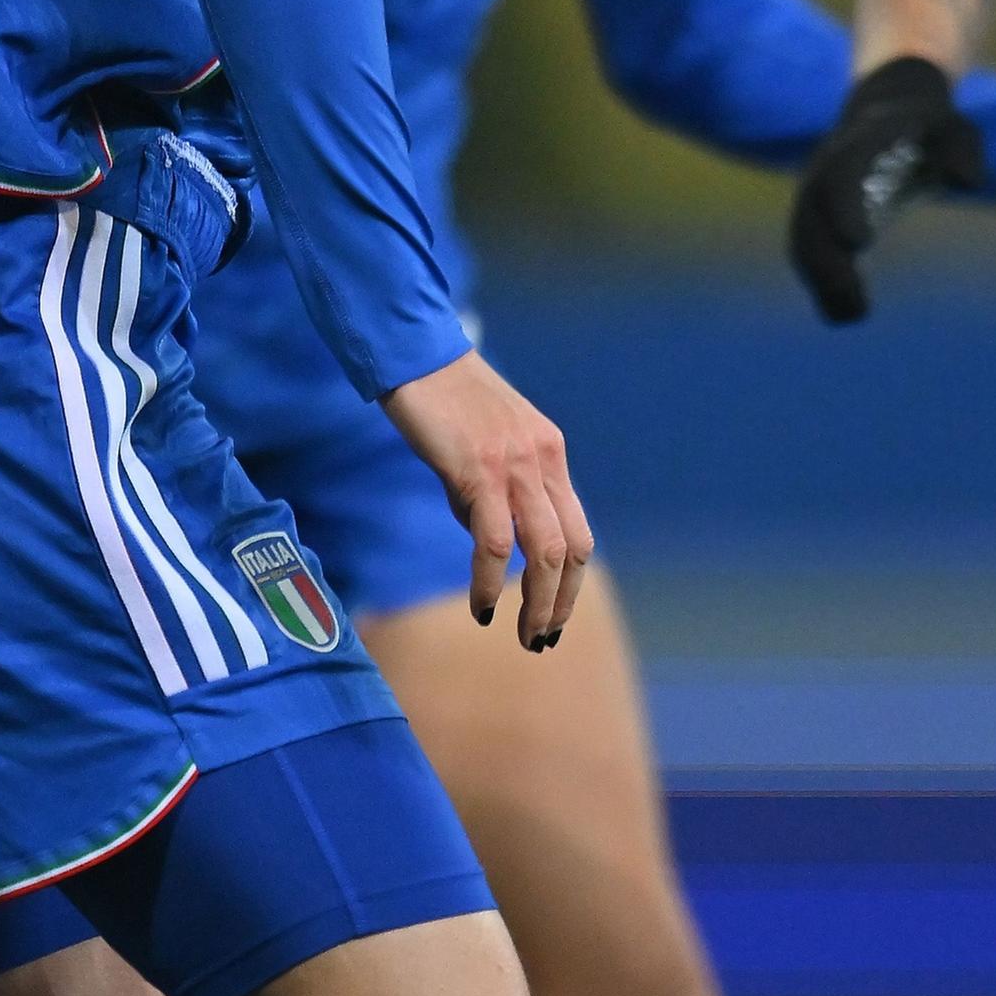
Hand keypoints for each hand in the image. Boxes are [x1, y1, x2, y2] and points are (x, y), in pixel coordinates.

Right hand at [379, 349, 593, 650]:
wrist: (416, 355)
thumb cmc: (442, 400)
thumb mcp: (485, 446)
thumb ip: (495, 491)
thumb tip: (489, 544)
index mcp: (550, 454)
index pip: (578, 531)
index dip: (571, 581)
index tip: (553, 614)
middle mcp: (543, 461)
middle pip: (572, 550)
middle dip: (560, 603)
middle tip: (542, 639)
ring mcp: (515, 465)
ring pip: (544, 553)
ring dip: (537, 605)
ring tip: (524, 637)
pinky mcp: (479, 469)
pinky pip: (494, 543)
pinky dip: (490, 583)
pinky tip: (481, 607)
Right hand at [789, 55, 983, 323]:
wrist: (889, 110)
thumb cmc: (929, 127)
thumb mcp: (955, 130)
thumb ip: (961, 150)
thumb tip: (966, 182)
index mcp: (857, 143)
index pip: (840, 175)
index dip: (843, 208)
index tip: (859, 245)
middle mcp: (826, 168)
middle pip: (811, 215)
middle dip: (826, 260)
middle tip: (855, 303)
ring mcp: (817, 193)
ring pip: (804, 238)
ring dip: (820, 278)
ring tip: (850, 314)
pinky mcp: (820, 217)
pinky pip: (809, 251)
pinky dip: (822, 282)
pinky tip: (846, 312)